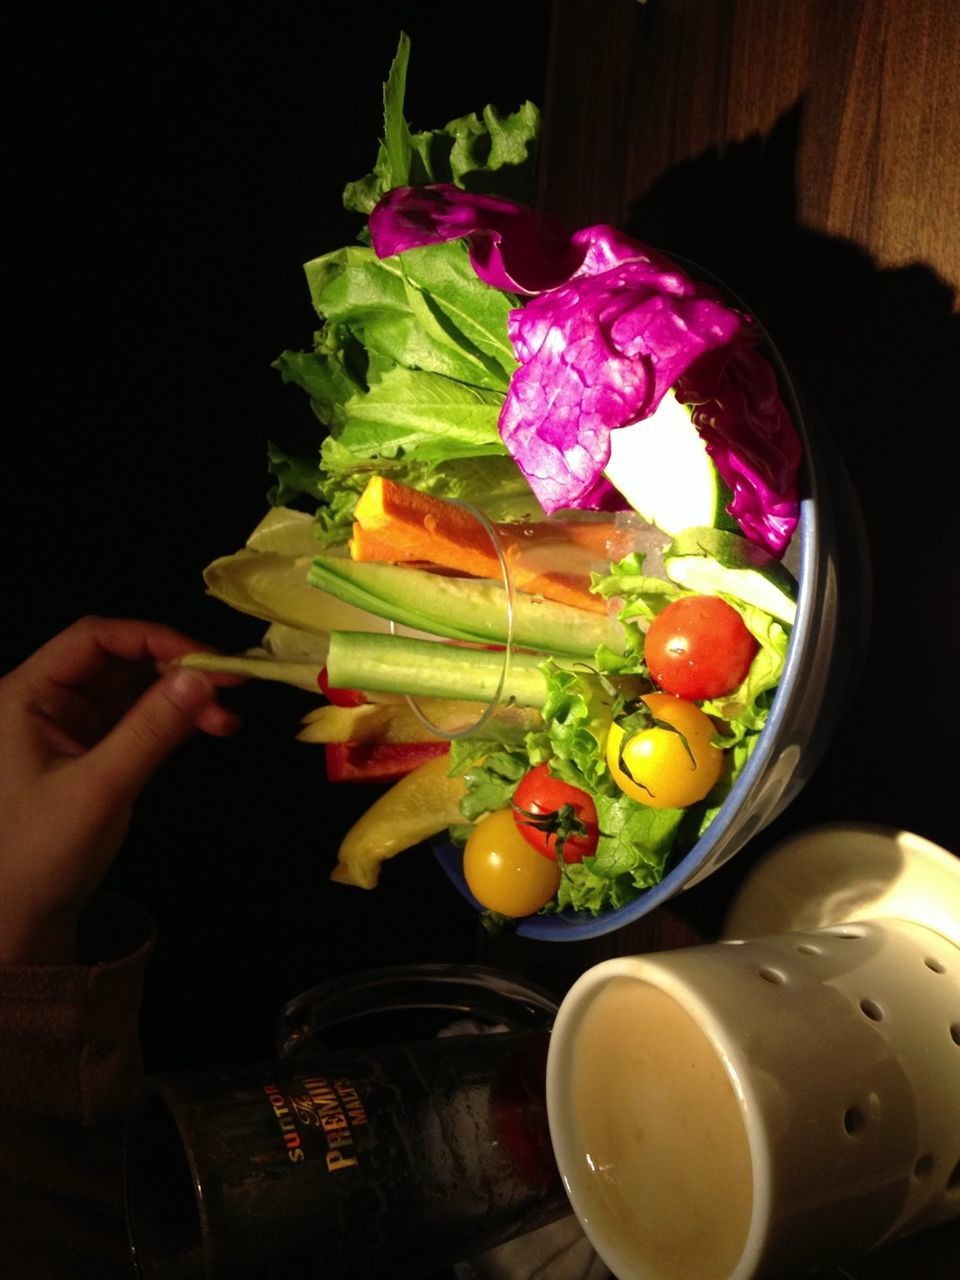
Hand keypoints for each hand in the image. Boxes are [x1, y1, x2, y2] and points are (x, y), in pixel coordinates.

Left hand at [0, 616, 241, 964]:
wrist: (20, 920)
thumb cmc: (41, 853)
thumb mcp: (101, 788)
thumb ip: (151, 730)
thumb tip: (201, 679)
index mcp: (27, 696)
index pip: (94, 639)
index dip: (152, 638)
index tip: (206, 659)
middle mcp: (48, 700)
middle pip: (120, 659)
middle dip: (177, 670)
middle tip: (231, 687)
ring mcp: (71, 725)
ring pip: (136, 688)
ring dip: (182, 696)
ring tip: (227, 718)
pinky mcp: (94, 750)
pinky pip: (140, 717)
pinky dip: (175, 719)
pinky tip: (210, 727)